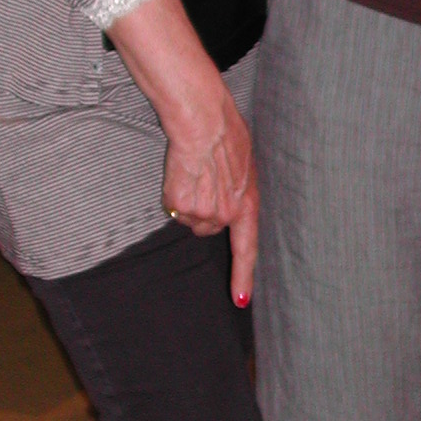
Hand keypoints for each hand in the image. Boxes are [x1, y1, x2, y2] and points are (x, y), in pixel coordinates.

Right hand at [162, 83, 259, 301]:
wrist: (203, 120)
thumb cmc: (226, 133)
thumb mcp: (245, 164)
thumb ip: (238, 191)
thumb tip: (228, 206)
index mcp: (248, 203)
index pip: (247, 248)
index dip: (243, 276)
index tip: (239, 300)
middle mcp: (226, 214)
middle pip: (209, 229)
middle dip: (204, 211)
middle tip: (205, 179)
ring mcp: (203, 211)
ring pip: (189, 219)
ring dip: (188, 200)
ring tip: (194, 171)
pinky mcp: (180, 205)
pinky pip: (173, 208)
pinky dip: (173, 193)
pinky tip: (181, 172)